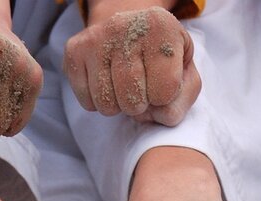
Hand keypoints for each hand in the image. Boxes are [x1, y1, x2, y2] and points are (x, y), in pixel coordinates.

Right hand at [64, 7, 199, 125]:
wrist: (129, 30)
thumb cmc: (160, 58)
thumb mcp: (185, 72)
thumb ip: (183, 99)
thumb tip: (159, 114)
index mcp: (161, 26)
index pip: (165, 91)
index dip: (165, 97)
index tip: (163, 81)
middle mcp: (125, 25)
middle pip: (133, 100)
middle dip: (140, 105)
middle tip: (142, 89)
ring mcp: (96, 37)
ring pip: (107, 104)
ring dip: (119, 105)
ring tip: (124, 86)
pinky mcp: (75, 51)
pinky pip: (87, 102)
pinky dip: (98, 102)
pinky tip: (107, 83)